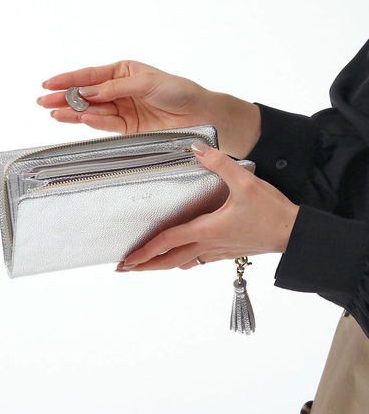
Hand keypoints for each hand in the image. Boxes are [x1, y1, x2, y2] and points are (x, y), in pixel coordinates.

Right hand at [38, 60, 260, 158]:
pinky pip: (106, 124)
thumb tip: (88, 92)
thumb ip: (116, 88)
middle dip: (64, 97)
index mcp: (123, 72)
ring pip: (92, 110)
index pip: (91, 75)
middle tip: (43, 101)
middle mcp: (119, 91)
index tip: (48, 83)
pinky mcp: (128, 128)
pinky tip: (77, 119)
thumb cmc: (178, 90)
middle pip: (87, 94)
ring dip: (73, 112)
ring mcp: (122, 110)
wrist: (199, 114)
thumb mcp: (146, 82)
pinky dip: (92, 122)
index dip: (69, 79)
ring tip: (53, 113)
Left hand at [115, 142, 299, 271]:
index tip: (127, 259)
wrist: (293, 234)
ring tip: (145, 265)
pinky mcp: (226, 252)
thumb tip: (197, 149)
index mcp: (206, 229)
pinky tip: (179, 257)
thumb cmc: (270, 211)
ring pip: (182, 263)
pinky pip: (196, 260)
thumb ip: (220, 164)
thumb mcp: (245, 183)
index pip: (168, 241)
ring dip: (161, 265)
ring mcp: (217, 252)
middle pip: (169, 260)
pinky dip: (180, 261)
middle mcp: (208, 245)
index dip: (146, 250)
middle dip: (145, 265)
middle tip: (124, 269)